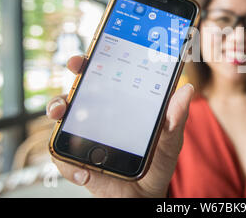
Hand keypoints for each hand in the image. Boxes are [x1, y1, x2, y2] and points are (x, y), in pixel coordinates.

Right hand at [46, 55, 193, 197]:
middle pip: (82, 89)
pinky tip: (81, 168)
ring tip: (61, 110)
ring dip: (58, 107)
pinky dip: (66, 161)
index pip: (109, 77)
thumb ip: (176, 118)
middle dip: (77, 74)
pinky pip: (63, 158)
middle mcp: (99, 116)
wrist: (146, 197)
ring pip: (64, 116)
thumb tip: (187, 89)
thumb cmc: (157, 164)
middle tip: (77, 65)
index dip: (101, 61)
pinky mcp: (76, 162)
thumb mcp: (170, 140)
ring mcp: (85, 137)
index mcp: (121, 106)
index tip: (98, 49)